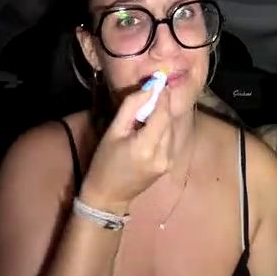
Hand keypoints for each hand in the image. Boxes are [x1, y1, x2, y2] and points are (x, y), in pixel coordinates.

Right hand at [79, 85, 172, 213]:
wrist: (109, 195)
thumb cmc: (104, 162)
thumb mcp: (113, 132)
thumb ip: (131, 108)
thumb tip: (149, 88)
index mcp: (147, 146)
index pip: (163, 113)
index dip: (162, 95)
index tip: (158, 80)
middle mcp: (163, 154)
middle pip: (169, 120)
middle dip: (161, 104)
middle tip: (149, 94)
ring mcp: (169, 161)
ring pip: (172, 128)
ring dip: (162, 117)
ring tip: (145, 113)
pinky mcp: (169, 164)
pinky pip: (170, 139)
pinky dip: (162, 129)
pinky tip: (148, 129)